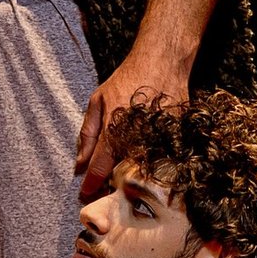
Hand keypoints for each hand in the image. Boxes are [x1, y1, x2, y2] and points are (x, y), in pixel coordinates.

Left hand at [75, 48, 190, 197]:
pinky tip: (148, 166)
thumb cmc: (127, 79)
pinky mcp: (177, 138)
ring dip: (133, 181)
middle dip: (111, 188)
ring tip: (125, 185)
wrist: (163, 62)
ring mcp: (159, 140)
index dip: (91, 185)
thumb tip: (79, 163)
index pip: (99, 169)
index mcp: (114, 131)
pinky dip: (155, 167)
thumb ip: (88, 133)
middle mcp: (137, 140)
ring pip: (144, 172)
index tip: (86, 194)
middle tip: (104, 195)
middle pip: (122, 177)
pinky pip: (164, 161)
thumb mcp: (97, 100)